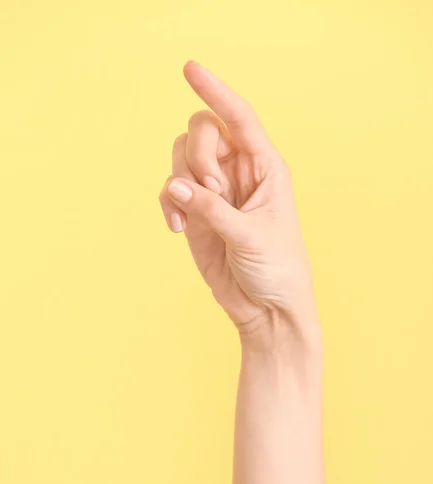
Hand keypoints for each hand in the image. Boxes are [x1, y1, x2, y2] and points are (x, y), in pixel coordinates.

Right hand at [159, 61, 320, 346]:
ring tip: (195, 215)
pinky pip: (170, 190)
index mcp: (265, 168)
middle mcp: (238, 173)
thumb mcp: (251, 236)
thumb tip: (175, 186)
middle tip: (212, 191)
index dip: (215, 91)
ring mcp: (214, 192)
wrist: (265, 308)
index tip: (189, 68)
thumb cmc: (276, 269)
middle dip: (199, 156)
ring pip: (181, 158)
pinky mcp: (195, 213)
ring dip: (181, 181)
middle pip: (202, 131)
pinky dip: (168, 203)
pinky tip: (179, 229)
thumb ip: (212, 209)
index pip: (239, 117)